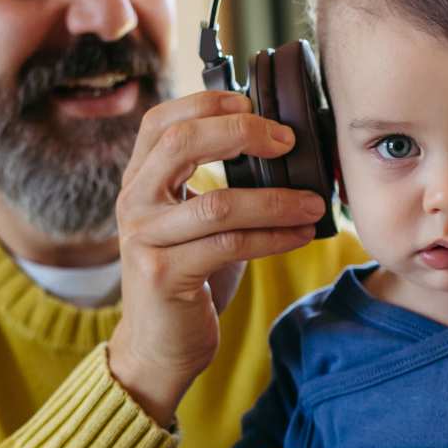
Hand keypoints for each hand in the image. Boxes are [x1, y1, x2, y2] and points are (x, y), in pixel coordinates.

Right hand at [108, 92, 325, 424]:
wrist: (158, 345)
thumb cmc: (188, 277)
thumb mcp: (194, 220)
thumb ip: (216, 182)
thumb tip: (283, 146)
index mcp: (139, 181)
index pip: (160, 120)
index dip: (206, 102)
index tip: (252, 101)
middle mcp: (134, 203)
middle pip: (180, 143)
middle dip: (241, 132)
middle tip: (288, 140)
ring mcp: (144, 239)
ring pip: (217, 204)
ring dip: (275, 200)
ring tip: (314, 202)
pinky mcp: (164, 275)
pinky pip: (230, 245)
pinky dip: (274, 237)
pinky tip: (302, 235)